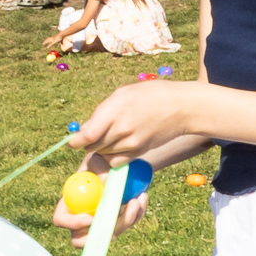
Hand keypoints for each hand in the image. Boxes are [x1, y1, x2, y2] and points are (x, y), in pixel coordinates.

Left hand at [74, 77, 199, 163]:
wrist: (182, 107)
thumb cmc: (151, 94)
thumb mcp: (123, 93)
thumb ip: (102, 111)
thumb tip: (85, 129)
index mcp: (115, 109)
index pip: (87, 135)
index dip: (76, 141)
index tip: (73, 141)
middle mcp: (122, 128)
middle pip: (93, 146)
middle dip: (88, 143)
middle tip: (92, 135)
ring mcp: (132, 143)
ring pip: (104, 154)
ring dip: (101, 149)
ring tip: (109, 137)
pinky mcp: (140, 152)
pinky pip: (117, 162)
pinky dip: (112, 157)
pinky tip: (117, 147)